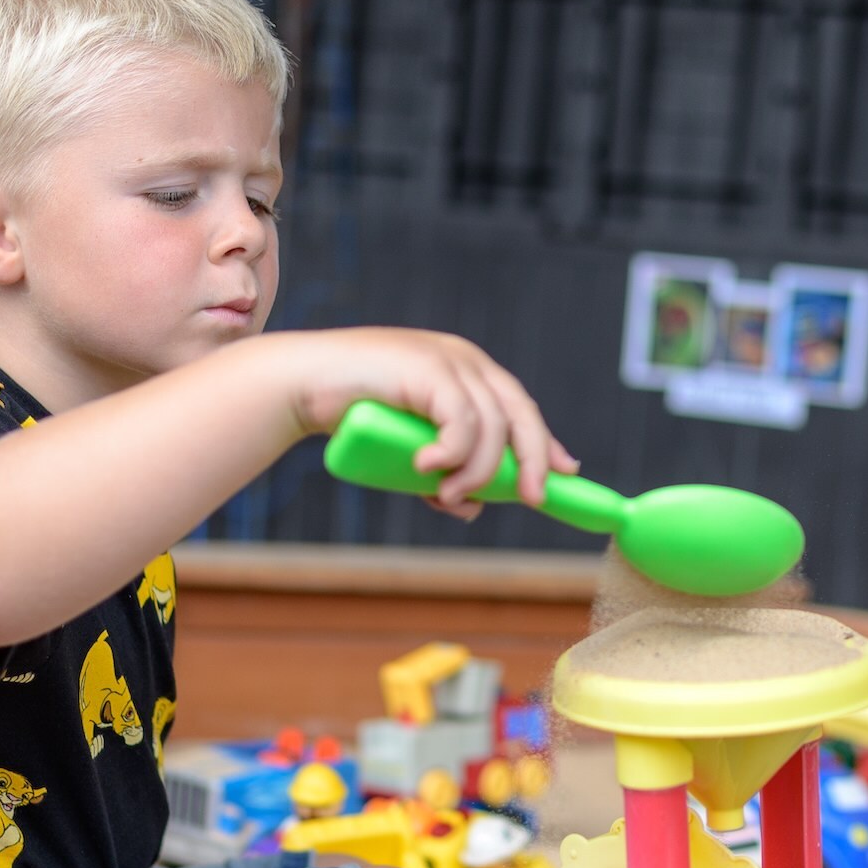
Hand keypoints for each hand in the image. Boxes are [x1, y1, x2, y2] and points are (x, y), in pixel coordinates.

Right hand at [280, 328, 578, 511]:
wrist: (303, 384)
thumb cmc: (353, 417)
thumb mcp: (410, 448)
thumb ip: (442, 471)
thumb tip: (474, 506)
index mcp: (465, 372)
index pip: (518, 408)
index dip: (543, 442)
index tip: (564, 474)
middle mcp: (465, 361)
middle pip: (520, 413)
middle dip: (533, 459)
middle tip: (533, 498)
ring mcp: (448, 361)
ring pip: (492, 426)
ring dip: (476, 472)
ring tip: (447, 497)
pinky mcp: (429, 369)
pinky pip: (463, 422)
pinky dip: (455, 454)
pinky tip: (430, 470)